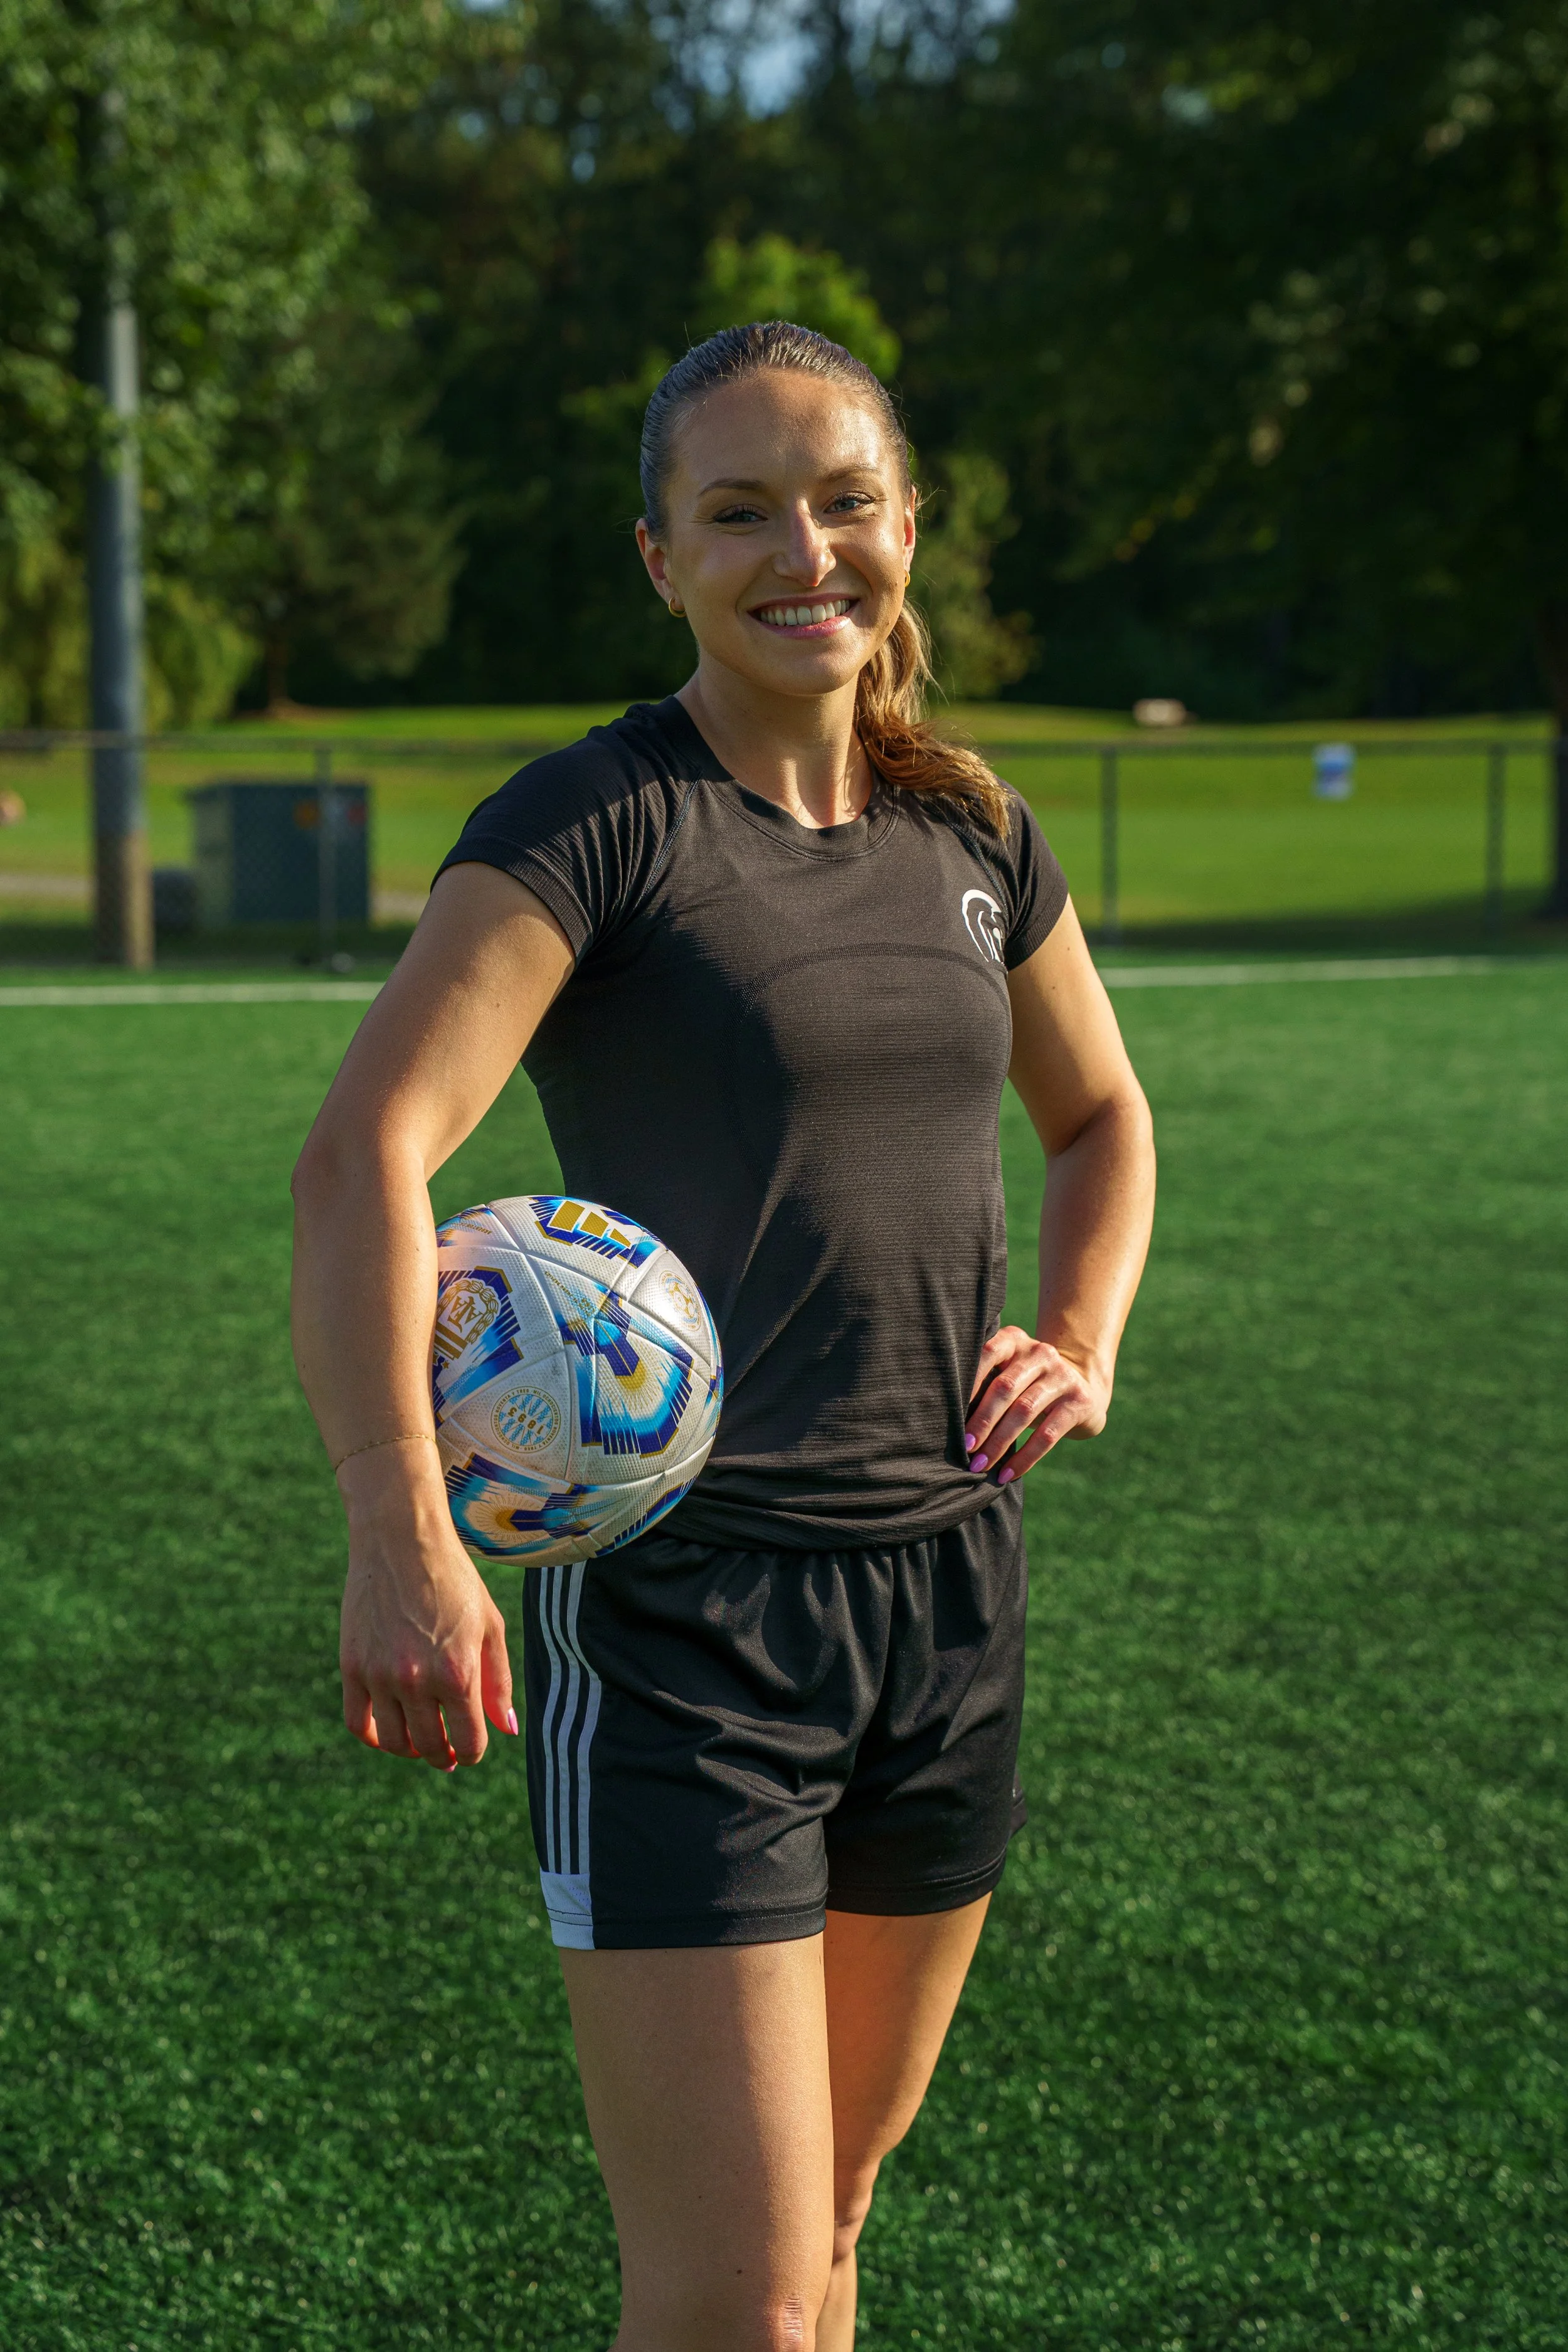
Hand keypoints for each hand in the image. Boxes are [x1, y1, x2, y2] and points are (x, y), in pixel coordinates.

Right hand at [337, 1453, 515, 1769]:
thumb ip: (498, 1681)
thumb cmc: (454, 1581)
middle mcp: (418, 1680)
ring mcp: (380, 1675)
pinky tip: (389, 1731)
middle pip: (431, 1747)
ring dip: (412, 1750)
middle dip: (445, 1756)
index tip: (472, 1746)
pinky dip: (374, 1737)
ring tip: (421, 1741)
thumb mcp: (490, 1626)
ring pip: (395, 1741)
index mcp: (459, 1672)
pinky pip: (358, 1722)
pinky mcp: (352, 1666)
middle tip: (448, 1752)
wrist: (401, 1541)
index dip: (473, 1751)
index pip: (468, 1742)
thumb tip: (505, 1730)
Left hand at [964, 1326, 1110, 1484]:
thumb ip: (985, 1384)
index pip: (988, 1353)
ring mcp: (1062, 1375)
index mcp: (1015, 1340)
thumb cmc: (1028, 1385)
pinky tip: (1008, 1474)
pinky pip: (1047, 1434)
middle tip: (965, 1449)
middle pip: (1004, 1388)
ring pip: (1024, 1411)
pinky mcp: (1078, 1401)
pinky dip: (1025, 1458)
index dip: (969, 1382)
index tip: (950, 1413)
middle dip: (981, 1422)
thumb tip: (947, 1422)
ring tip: (980, 1466)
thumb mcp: (1010, 1372)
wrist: (1083, 1387)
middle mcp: (1040, 1352)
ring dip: (999, 1443)